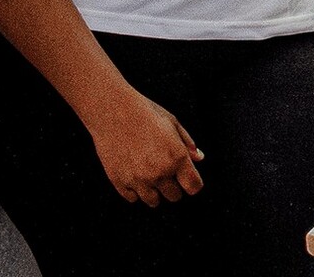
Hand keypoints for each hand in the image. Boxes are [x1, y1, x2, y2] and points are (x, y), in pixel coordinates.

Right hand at [86, 88, 203, 206]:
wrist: (113, 112)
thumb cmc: (146, 114)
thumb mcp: (173, 124)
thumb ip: (188, 144)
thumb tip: (199, 158)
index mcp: (177, 158)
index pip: (194, 187)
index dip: (193, 184)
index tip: (188, 178)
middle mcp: (159, 173)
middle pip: (174, 196)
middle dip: (174, 187)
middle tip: (168, 174)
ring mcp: (138, 180)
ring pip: (153, 202)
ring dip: (155, 192)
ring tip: (151, 176)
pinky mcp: (119, 182)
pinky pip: (132, 198)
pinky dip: (135, 191)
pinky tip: (135, 176)